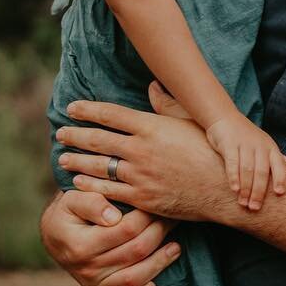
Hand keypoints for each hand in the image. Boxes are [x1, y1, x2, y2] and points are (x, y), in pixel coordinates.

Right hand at [39, 189, 180, 285]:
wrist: (55, 236)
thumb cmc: (68, 213)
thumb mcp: (71, 199)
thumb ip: (91, 202)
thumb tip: (113, 217)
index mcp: (80, 244)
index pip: (125, 229)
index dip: (146, 216)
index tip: (157, 204)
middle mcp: (86, 269)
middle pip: (135, 252)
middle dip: (159, 233)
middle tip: (172, 218)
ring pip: (134, 278)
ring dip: (160, 263)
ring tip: (175, 246)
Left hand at [56, 99, 253, 221]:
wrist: (225, 190)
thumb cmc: (212, 152)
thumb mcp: (191, 122)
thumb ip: (167, 105)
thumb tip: (152, 86)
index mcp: (152, 127)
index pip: (110, 114)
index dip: (87, 110)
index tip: (71, 108)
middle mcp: (141, 150)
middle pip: (98, 140)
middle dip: (75, 136)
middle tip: (60, 134)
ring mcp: (140, 176)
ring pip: (98, 166)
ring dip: (77, 162)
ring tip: (63, 158)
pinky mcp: (142, 199)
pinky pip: (109, 191)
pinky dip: (90, 186)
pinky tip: (78, 183)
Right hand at [205, 112, 285, 210]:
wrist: (224, 117)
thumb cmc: (247, 135)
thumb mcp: (265, 145)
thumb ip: (279, 158)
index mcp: (271, 148)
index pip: (279, 165)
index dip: (281, 179)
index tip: (280, 193)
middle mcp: (260, 146)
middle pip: (262, 172)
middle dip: (259, 192)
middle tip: (255, 208)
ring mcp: (244, 144)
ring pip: (247, 169)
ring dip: (246, 188)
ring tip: (244, 203)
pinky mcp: (229, 144)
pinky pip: (233, 162)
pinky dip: (234, 177)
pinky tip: (234, 189)